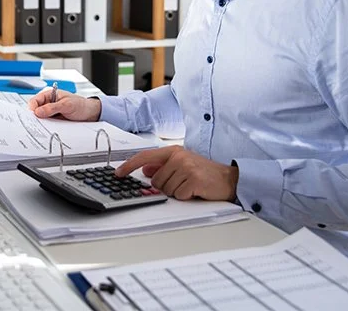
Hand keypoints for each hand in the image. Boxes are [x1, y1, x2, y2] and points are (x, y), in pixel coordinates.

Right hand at [28, 88, 101, 121]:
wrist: (90, 114)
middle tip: (36, 123)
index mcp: (50, 95)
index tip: (33, 115)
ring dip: (41, 123)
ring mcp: (51, 113)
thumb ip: (52, 108)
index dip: (32, 108)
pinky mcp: (54, 121)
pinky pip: (47, 124)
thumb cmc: (80, 105)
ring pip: (40, 118)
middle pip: (36, 110)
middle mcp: (48, 104)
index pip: (35, 100)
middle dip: (35, 117)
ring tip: (43, 127)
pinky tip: (48, 130)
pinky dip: (46, 127)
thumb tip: (38, 111)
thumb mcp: (67, 105)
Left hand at [115, 146, 238, 201]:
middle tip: (182, 183)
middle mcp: (178, 157)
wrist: (228, 179)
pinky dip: (186, 196)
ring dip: (177, 192)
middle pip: (156, 180)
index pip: (145, 157)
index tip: (118, 173)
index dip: (129, 165)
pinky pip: (178, 195)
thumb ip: (163, 166)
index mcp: (173, 151)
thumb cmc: (205, 173)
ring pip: (166, 189)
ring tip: (189, 186)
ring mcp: (186, 167)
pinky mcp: (193, 180)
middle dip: (166, 186)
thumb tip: (146, 170)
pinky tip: (195, 190)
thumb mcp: (182, 165)